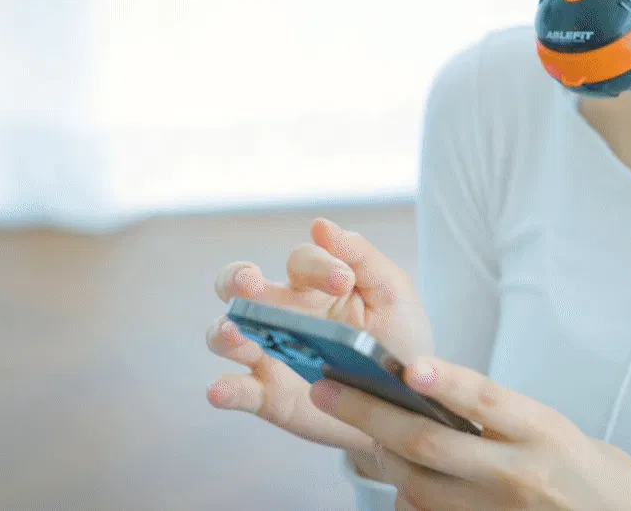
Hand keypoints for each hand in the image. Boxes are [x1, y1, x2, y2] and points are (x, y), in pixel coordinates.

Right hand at [205, 217, 433, 453]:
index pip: (300, 261)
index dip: (318, 266)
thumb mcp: (394, 295)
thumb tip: (321, 225)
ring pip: (225, 334)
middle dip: (237, 279)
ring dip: (224, 331)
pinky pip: (237, 390)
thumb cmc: (398, 341)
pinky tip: (222, 390)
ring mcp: (270, 354)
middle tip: (251, 283)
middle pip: (239, 285)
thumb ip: (362, 258)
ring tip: (237, 334)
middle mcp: (283, 313)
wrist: (407, 404)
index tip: (343, 281)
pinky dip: (224, 390)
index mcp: (315, 285)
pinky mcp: (268, 396)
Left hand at [310, 356, 630, 510]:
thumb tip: (437, 393)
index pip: (488, 401)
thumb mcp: (560, 431)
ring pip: (418, 484)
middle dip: (370, 414)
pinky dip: (403, 492)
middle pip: (432, 443)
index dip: (448, 382)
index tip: (410, 366)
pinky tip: (387, 473)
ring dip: (376, 454)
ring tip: (347, 424)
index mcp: (544, 433)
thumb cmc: (597, 477)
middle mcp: (518, 474)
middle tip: (326, 389)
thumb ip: (505, 415)